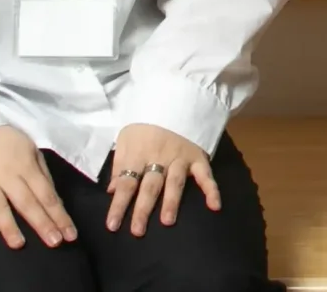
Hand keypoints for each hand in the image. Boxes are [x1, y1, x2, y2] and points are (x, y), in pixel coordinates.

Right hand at [0, 125, 74, 249]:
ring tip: (18, 244)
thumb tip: (55, 198)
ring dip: (8, 226)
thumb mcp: (28, 147)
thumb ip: (41, 172)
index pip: (46, 194)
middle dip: (42, 223)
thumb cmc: (1, 140)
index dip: (59, 215)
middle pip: (27, 203)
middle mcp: (7, 177)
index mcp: (26, 166)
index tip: (70, 234)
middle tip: (55, 243)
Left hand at [106, 124, 220, 235]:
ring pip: (174, 182)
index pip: (126, 183)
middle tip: (137, 231)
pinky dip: (211, 189)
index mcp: (138, 154)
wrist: (173, 94)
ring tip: (167, 221)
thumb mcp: (125, 137)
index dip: (118, 205)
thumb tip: (112, 190)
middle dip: (143, 209)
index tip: (112, 226)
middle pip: (149, 187)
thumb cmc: (144, 120)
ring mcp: (180, 158)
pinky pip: (205, 174)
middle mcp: (158, 158)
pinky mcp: (198, 156)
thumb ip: (119, 164)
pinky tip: (214, 206)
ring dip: (171, 201)